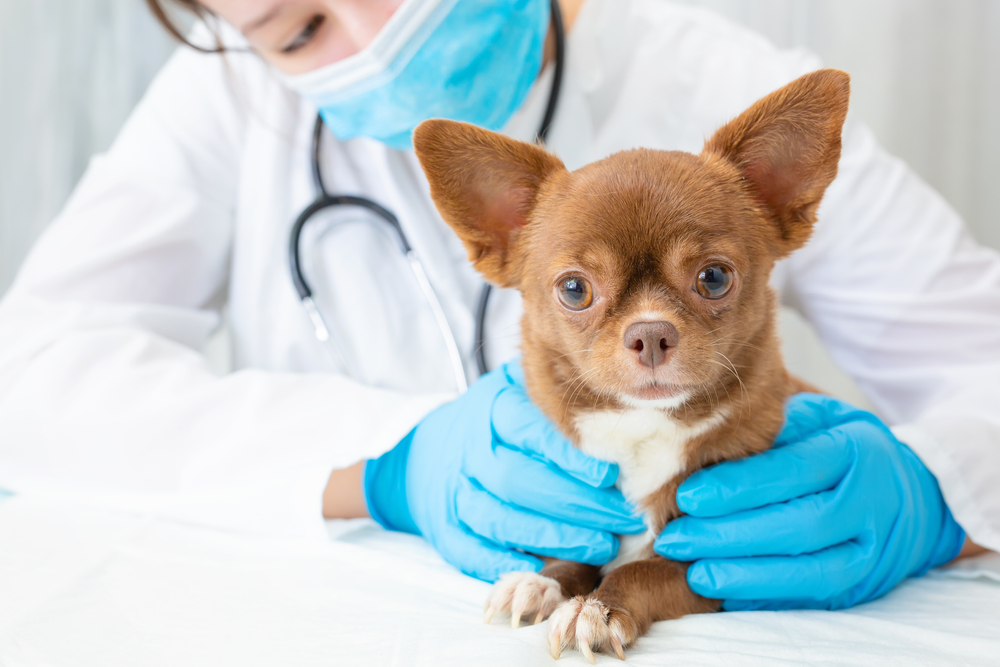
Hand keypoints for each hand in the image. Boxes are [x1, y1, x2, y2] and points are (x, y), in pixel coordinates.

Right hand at [364, 361, 644, 581]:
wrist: (428, 452)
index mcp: (491, 410)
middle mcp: (469, 451)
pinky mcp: (444, 528)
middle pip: (518, 482)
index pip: (529, 433)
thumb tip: (621, 400)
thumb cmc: (494, 422)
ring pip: (499, 520)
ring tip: (602, 546)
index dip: (569, 458)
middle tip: (624, 519)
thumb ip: (557, 395)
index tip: (610, 477)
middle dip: (576, 506)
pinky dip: (506, 564)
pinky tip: (545, 569)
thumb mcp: (520, 390)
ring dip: (554, 539)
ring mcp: (453, 492)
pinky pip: (470, 552)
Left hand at [654, 393, 965, 609]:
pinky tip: (722, 589)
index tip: (688, 495)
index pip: (793, 470)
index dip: (738, 487)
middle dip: (730, 535)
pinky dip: (764, 595)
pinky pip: (811, 596)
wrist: (913, 494)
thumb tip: (708, 436)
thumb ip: (775, 427)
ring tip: (693, 570)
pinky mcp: (861, 584)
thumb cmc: (843, 447)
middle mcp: (868, 503)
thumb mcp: (819, 418)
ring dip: (745, 574)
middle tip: (676, 537)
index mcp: (854, 450)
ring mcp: (870, 550)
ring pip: (809, 571)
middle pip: (799, 525)